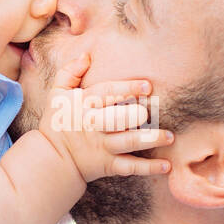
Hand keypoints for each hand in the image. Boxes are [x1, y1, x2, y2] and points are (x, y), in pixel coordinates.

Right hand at [39, 52, 172, 180]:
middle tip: (149, 113)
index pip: (106, 93)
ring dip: (150, 140)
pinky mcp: (109, 165)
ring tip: (169, 136)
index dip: (126, 89)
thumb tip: (86, 56)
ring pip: (128, 142)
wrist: (54, 159)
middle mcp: (95, 126)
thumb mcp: (56, 94)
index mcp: (84, 105)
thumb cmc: (58, 122)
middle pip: (116, 119)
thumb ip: (69, 72)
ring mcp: (103, 147)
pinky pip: (130, 167)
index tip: (147, 86)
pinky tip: (167, 166)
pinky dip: (149, 168)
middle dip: (132, 116)